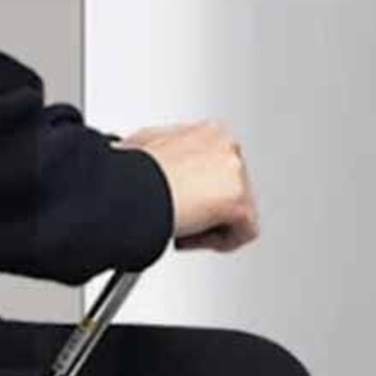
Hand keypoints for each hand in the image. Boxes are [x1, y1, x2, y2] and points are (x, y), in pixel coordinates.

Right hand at [116, 120, 259, 252]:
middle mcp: (227, 149)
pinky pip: (244, 232)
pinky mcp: (239, 202)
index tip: (176, 202)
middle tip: (179, 219)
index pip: (215, 167)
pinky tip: (190, 237)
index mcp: (208, 133)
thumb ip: (152, 150)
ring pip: (239, 211)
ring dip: (209, 225)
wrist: (135, 190)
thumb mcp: (139, 147)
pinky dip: (218, 242)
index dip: (195, 191)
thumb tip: (132, 154)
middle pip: (230, 189)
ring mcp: (237, 174)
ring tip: (181, 228)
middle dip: (206, 210)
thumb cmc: (132, 174)